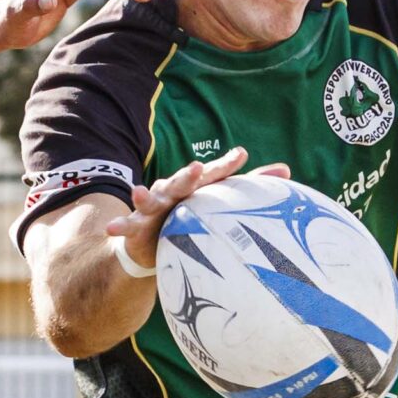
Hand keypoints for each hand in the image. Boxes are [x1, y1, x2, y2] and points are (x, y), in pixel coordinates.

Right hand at [102, 146, 291, 274]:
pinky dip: (120, 225)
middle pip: (182, 183)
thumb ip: (249, 189)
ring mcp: (154, 208)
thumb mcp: (220, 204)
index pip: (214, 175)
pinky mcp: (137, 226)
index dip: (225, 166)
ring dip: (146, 196)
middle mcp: (175, 193)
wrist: (157, 242)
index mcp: (197, 188)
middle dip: (186, 176)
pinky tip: (111, 229)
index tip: (241, 155)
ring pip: (152, 200)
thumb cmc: (194, 217)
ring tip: (140, 191)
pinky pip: (128, 226)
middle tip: (195, 169)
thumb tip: (286, 170)